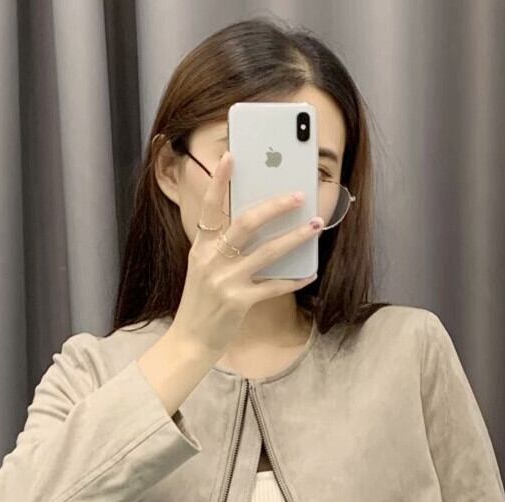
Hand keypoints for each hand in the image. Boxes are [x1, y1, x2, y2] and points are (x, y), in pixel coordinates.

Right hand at [171, 149, 323, 356]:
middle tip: (298, 195)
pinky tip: (310, 272)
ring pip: (267, 252)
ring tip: (315, 225)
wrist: (189, 342)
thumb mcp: (203, 269)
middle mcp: (211, 260)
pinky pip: (274, 286)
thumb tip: (257, 225)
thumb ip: (223, 248)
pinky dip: (294, 279)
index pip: (209, 207)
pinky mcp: (239, 302)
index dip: (219, 180)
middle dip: (275, 206)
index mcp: (200, 248)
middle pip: (245, 223)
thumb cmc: (200, 304)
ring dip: (295, 237)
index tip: (231, 156)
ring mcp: (225, 281)